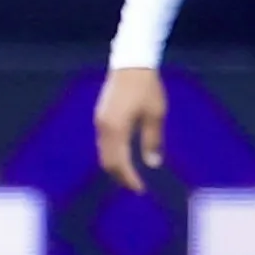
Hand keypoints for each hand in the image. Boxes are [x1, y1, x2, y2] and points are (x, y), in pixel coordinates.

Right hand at [94, 67, 167, 193]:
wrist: (131, 65)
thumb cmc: (147, 89)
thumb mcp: (156, 115)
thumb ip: (152, 140)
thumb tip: (153, 164)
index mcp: (116, 129)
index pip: (119, 163)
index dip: (129, 179)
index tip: (140, 190)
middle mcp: (103, 128)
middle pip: (107, 161)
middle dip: (120, 177)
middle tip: (136, 188)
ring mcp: (99, 122)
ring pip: (103, 153)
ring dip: (115, 167)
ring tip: (131, 177)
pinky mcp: (100, 117)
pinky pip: (103, 144)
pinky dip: (112, 155)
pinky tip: (124, 158)